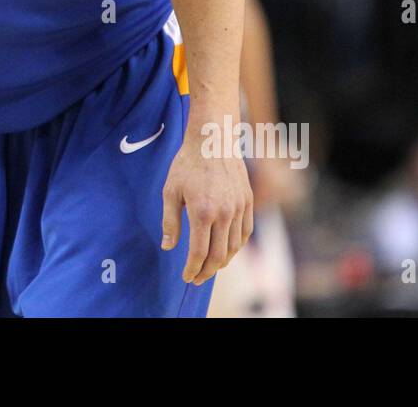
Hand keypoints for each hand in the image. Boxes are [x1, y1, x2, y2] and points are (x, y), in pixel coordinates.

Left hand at [161, 126, 253, 284]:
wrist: (213, 139)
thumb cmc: (187, 164)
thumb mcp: (171, 191)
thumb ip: (170, 222)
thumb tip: (168, 247)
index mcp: (202, 212)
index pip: (199, 253)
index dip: (192, 269)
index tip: (186, 277)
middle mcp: (224, 213)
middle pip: (219, 255)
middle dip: (207, 272)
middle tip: (197, 278)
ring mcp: (239, 208)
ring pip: (234, 246)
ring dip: (222, 262)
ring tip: (210, 267)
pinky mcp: (248, 201)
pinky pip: (245, 232)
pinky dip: (236, 246)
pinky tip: (226, 249)